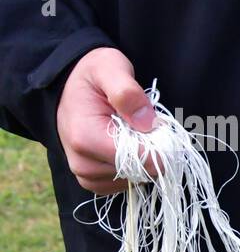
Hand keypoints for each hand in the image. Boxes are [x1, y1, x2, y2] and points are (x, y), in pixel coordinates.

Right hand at [56, 47, 155, 194]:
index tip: (157, 123)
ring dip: (143, 158)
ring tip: (130, 131)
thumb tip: (147, 123)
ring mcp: (86, 175)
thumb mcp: (110, 68)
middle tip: (141, 123)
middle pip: (142, 171)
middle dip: (152, 149)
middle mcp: (83, 163)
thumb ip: (127, 92)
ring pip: (137, 179)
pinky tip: (126, 146)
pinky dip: (134, 167)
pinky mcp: (93, 180)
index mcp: (86, 138)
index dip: (161, 144)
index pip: (142, 160)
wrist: (67, 86)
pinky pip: (126, 183)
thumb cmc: (91, 76)